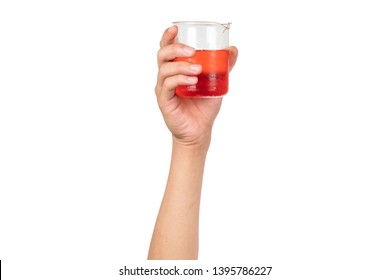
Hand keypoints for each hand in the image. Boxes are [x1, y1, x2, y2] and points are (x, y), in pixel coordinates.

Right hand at [155, 25, 237, 146]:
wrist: (200, 130)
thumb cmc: (204, 106)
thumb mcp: (216, 83)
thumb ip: (223, 67)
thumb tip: (233, 49)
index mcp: (175, 69)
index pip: (167, 49)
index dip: (168, 37)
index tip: (176, 28)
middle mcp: (166, 77)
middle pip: (162, 55)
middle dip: (175, 48)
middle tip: (192, 50)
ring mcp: (163, 88)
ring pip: (165, 69)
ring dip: (181, 65)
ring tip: (198, 69)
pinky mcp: (164, 100)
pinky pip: (168, 85)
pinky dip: (180, 80)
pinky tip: (193, 81)